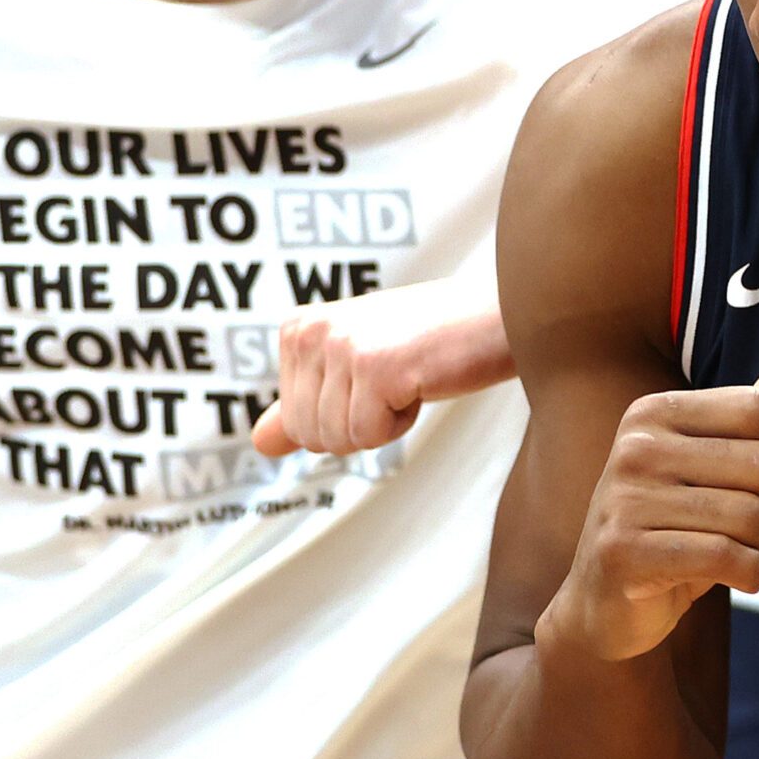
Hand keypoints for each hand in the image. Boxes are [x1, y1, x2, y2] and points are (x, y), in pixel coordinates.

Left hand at [252, 276, 517, 456]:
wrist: (499, 315)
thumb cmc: (435, 340)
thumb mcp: (360, 368)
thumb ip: (308, 403)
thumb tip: (259, 443)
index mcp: (298, 329)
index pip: (295, 422)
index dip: (346, 414)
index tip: (380, 374)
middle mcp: (311, 332)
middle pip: (311, 436)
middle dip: (362, 424)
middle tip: (399, 377)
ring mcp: (340, 347)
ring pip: (339, 439)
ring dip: (385, 422)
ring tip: (411, 376)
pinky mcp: (373, 366)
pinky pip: (370, 436)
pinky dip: (403, 423)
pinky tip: (423, 380)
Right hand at [548, 357, 758, 662]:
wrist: (605, 604)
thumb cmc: (672, 528)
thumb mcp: (716, 467)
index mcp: (654, 412)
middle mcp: (635, 447)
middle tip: (756, 525)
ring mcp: (624, 499)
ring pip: (750, 516)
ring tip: (737, 552)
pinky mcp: (624, 552)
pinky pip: (725, 556)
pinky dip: (750, 574)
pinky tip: (741, 578)